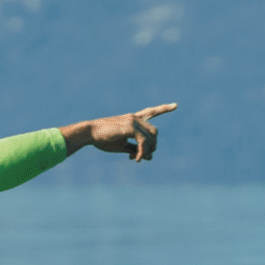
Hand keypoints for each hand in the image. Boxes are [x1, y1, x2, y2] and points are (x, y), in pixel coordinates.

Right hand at [62, 103, 177, 159]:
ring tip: (136, 159)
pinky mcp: (130, 127)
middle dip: (153, 145)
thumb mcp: (122, 146)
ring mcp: (133, 121)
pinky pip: (143, 142)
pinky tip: (134, 159)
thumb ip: (136, 150)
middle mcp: (134, 118)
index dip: (163, 109)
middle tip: (141, 157)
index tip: (176, 105)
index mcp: (132, 120)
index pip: (150, 112)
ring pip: (151, 137)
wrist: (89, 133)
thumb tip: (151, 157)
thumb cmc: (102, 140)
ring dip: (147, 150)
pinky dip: (142, 152)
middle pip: (154, 131)